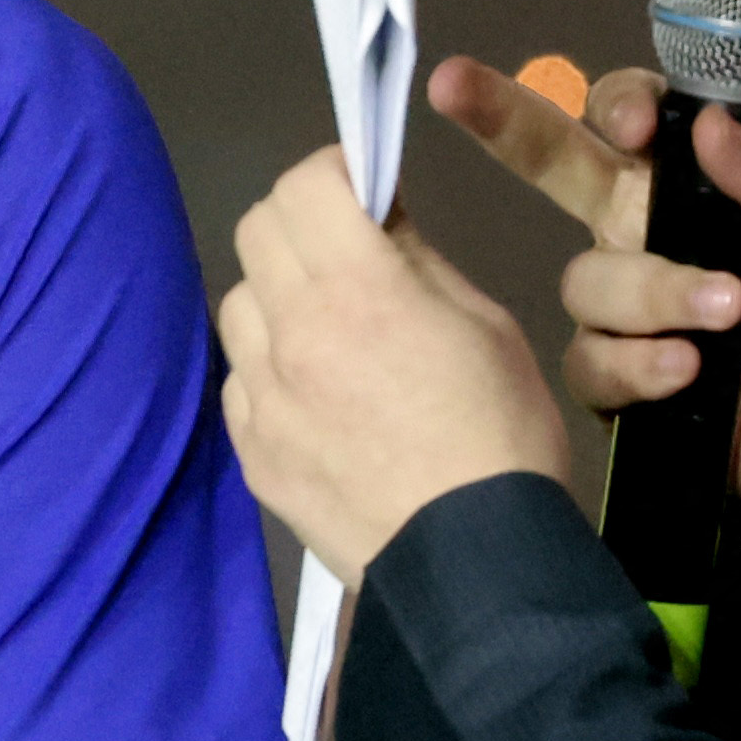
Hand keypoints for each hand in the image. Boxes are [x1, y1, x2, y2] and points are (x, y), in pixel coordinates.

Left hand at [217, 146, 576, 576]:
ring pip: (238, 303)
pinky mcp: (250, 452)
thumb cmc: (503, 435)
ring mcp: (260, 398)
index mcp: (357, 291)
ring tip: (328, 326)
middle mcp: (291, 334)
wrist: (475, 567)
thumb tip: (379, 215)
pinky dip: (268, 366)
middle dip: (300, 221)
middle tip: (344, 247)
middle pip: (256, 230)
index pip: (303, 186)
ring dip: (277, 294)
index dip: (334, 173)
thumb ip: (418, 260)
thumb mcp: (487, 325)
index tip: (362, 189)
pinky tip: (315, 392)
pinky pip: (239, 379)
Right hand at [423, 56, 740, 525]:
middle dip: (500, 118)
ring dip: (653, 294)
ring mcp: (622, 308)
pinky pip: (592, 361)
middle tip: (452, 84)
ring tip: (724, 317)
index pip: (630, 118)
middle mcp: (640, 233)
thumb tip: (711, 122)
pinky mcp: (615, 380)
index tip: (636, 127)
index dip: (619, 107)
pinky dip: (641, 364)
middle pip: (552, 163)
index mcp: (690, 185)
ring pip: (587, 283)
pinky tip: (688, 371)